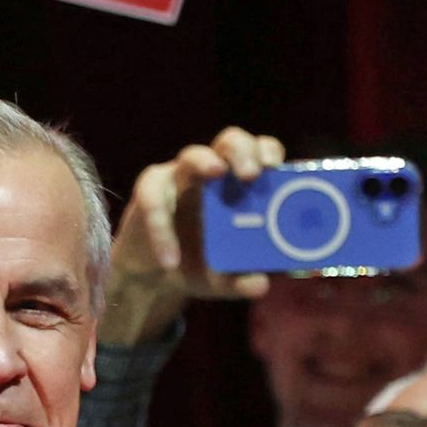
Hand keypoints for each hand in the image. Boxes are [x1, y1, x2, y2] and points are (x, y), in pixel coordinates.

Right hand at [105, 126, 284, 342]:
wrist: (152, 279)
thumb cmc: (197, 265)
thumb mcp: (224, 280)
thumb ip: (243, 280)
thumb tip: (262, 285)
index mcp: (238, 185)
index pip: (259, 153)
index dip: (268, 153)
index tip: (276, 169)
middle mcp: (212, 173)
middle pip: (230, 141)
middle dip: (243, 151)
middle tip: (252, 174)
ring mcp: (178, 177)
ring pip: (191, 155)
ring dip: (205, 161)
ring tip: (216, 173)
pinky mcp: (150, 192)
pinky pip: (155, 201)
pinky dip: (162, 230)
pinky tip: (170, 260)